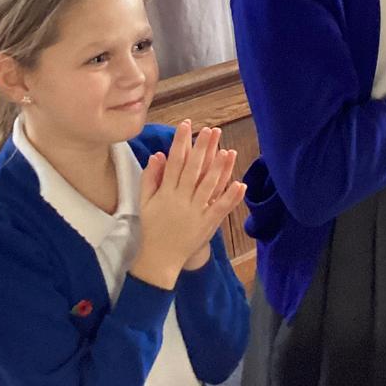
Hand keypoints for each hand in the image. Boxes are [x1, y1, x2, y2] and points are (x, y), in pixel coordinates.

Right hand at [130, 121, 245, 290]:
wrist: (158, 258)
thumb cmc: (151, 227)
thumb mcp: (145, 201)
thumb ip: (150, 178)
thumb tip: (158, 155)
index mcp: (165, 192)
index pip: (174, 162)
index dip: (181, 143)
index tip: (187, 126)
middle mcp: (181, 200)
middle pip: (193, 170)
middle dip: (202, 149)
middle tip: (211, 130)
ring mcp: (195, 212)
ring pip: (208, 187)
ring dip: (219, 169)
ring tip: (228, 151)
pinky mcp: (207, 224)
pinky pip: (220, 209)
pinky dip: (230, 197)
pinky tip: (240, 184)